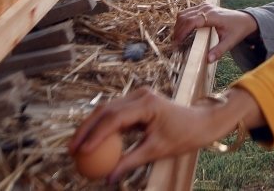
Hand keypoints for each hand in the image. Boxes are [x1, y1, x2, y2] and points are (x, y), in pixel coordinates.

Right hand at [68, 87, 263, 182]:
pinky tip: (91, 142)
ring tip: (76, 147)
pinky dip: (102, 127)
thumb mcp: (156, 151)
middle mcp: (139, 95)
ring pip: (106, 110)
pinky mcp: (136, 102)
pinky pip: (114, 114)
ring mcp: (137, 96)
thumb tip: (109, 179)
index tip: (82, 151)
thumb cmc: (184, 135)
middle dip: (86, 130)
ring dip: (91, 128)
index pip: (114, 118)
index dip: (95, 135)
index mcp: (146, 104)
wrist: (201, 122)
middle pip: (104, 110)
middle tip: (71, 150)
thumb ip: (131, 162)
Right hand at [173, 3, 258, 61]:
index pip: (192, 21)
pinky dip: (182, 21)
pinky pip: (187, 12)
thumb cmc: (238, 30)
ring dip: (178, 25)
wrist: (245, 19)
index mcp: (213, 16)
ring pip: (184, 13)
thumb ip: (219, 51)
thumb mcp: (231, 42)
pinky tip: (183, 32)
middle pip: (184, 17)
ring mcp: (204, 6)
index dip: (182, 31)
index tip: (177, 43)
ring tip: (178, 39)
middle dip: (178, 30)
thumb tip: (208, 60)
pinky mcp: (203, 7)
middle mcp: (206, 8)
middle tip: (175, 44)